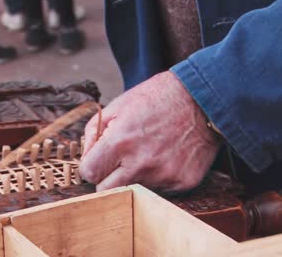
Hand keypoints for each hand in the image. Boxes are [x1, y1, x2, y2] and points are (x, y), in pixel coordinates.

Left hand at [80, 71, 220, 192]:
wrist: (204, 99)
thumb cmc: (157, 98)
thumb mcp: (118, 105)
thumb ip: (95, 131)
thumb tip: (86, 155)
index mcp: (121, 141)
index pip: (89, 173)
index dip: (90, 167)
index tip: (97, 161)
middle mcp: (141, 163)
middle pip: (107, 191)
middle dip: (106, 178)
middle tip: (116, 163)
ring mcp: (164, 175)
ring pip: (133, 190)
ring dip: (133, 177)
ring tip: (146, 154)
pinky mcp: (182, 182)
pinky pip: (159, 189)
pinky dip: (156, 177)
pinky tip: (164, 157)